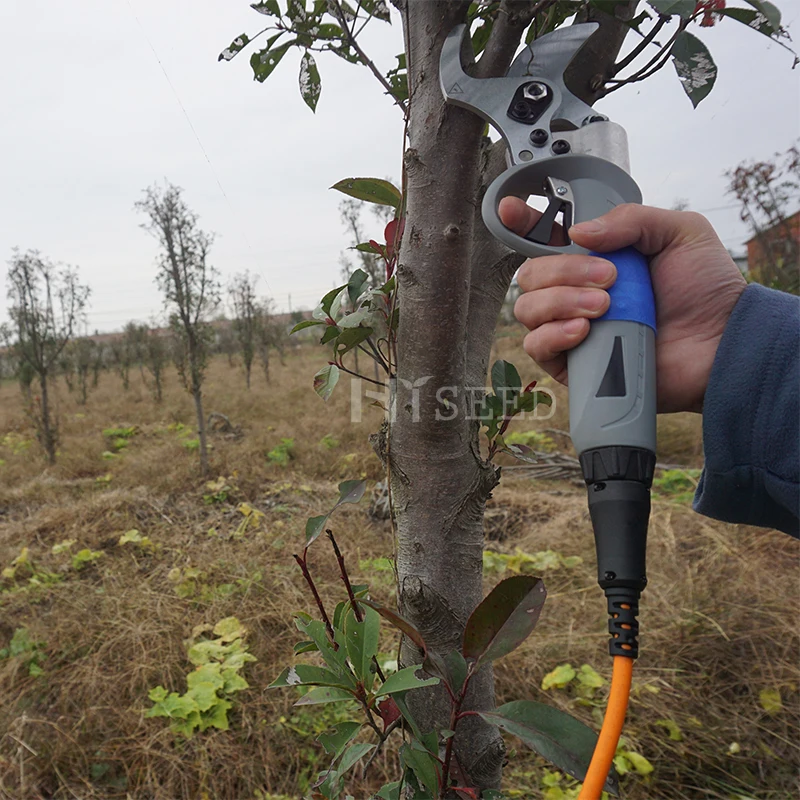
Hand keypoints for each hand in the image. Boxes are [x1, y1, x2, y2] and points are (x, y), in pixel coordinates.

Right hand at [500, 199, 746, 412]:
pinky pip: (536, 346)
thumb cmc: (706, 290)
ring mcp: (570, 327)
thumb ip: (630, 219)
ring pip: (527, 308)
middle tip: (609, 278)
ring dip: (560, 302)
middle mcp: (575, 291)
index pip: (544, 238)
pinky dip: (554, 334)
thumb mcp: (679, 232)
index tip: (511, 210)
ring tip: (604, 307)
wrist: (722, 343)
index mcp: (595, 257)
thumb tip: (577, 233)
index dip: (521, 222)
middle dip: (562, 271)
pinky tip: (585, 331)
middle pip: (530, 274)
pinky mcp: (573, 363)